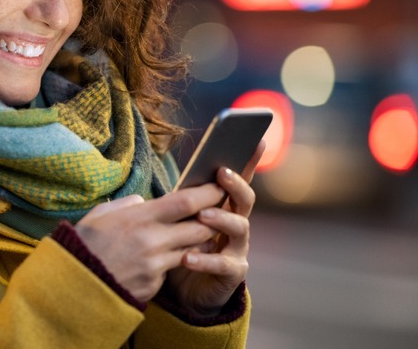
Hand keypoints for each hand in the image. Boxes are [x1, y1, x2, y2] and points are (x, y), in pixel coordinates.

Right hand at [74, 184, 227, 302]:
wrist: (71, 285)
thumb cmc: (84, 244)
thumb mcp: (101, 215)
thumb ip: (128, 205)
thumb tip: (146, 203)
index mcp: (139, 218)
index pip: (186, 202)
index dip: (208, 193)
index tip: (219, 187)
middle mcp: (152, 241)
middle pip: (200, 227)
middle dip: (213, 219)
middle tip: (218, 211)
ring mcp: (154, 266)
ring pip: (193, 250)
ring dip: (199, 242)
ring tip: (197, 234)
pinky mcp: (153, 285)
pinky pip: (172, 269)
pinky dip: (174, 262)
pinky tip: (164, 258)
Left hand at [163, 140, 265, 315]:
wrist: (185, 291)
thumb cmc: (183, 246)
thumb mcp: (180, 221)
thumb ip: (183, 203)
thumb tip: (174, 184)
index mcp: (224, 206)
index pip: (238, 179)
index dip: (248, 160)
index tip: (257, 139)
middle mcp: (236, 223)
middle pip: (245, 199)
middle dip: (235, 184)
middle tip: (221, 173)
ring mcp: (238, 248)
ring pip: (239, 227)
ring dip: (222, 218)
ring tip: (203, 215)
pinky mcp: (233, 272)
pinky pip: (223, 263)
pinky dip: (205, 259)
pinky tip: (187, 257)